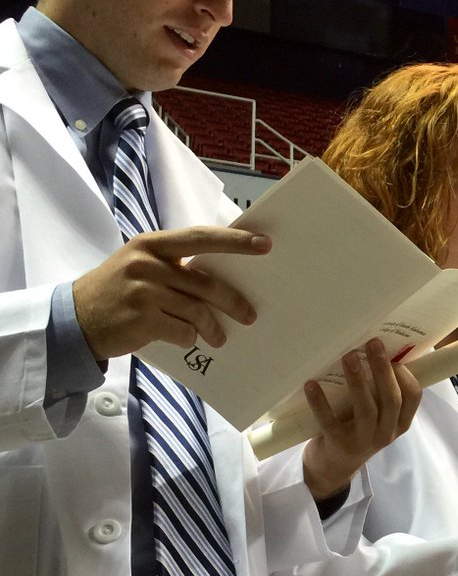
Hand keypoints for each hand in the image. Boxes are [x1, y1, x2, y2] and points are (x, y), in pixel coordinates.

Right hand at [73, 227, 270, 359]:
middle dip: (233, 301)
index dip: (235, 240)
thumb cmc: (117, 291)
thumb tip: (223, 278)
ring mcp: (143, 292)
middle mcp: (147, 263)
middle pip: (206, 282)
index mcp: (152, 244)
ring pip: (197, 311)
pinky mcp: (141, 320)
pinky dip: (189, 338)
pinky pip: (183, 331)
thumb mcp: (140, 265)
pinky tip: (184, 339)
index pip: (201, 237)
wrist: (74, 319)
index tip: (264, 244)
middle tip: (250, 315)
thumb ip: (175, 265)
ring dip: (213, 328)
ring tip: (218, 338)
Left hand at [301, 340, 421, 500]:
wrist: (333, 469)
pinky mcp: (338, 444)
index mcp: (399, 423)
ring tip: (349, 357)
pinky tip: (311, 385)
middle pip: (391, 398)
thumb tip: (378, 353)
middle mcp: (386, 433)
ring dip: (357, 380)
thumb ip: (381, 396)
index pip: (413, 396)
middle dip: (382, 369)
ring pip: (366, 408)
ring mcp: (363, 441)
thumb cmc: (357, 432)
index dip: (405, 374)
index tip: (393, 355)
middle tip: (372, 343)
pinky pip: (330, 421)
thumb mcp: (377, 419)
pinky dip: (320, 402)